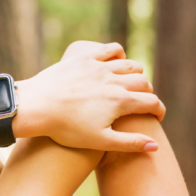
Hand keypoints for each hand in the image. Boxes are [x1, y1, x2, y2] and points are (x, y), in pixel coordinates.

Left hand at [14, 41, 165, 151]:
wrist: (36, 107)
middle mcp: (114, 80)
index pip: (151, 102)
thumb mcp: (100, 142)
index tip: (157, 116)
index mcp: (120, 101)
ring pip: (129, 64)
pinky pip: (110, 50)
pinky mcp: (84, 58)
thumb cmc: (66, 129)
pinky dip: (119, 54)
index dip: (158, 110)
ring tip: (132, 84)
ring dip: (136, 74)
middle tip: (143, 102)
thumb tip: (155, 146)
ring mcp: (99, 66)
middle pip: (143, 82)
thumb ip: (130, 143)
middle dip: (147, 93)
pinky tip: (117, 62)